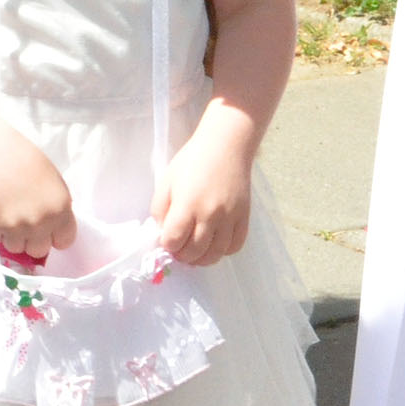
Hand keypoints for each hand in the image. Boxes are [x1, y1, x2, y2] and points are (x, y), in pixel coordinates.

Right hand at [0, 132, 76, 261]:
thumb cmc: (30, 165)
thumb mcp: (57, 187)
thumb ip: (58, 212)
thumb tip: (53, 234)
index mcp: (60, 211)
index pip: (64, 242)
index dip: (56, 236)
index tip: (50, 230)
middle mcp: (39, 223)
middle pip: (38, 251)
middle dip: (34, 240)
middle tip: (27, 224)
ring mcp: (15, 226)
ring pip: (16, 248)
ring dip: (14, 237)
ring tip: (11, 217)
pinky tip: (0, 211)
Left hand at [151, 112, 252, 265]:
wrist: (226, 146)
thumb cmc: (192, 161)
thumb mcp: (166, 181)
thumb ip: (160, 210)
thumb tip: (164, 233)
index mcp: (187, 204)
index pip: (173, 241)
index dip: (167, 245)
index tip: (167, 240)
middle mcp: (210, 215)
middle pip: (194, 252)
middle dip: (182, 255)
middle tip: (179, 249)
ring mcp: (230, 218)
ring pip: (215, 254)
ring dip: (201, 259)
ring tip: (195, 252)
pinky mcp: (244, 217)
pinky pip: (235, 246)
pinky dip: (223, 251)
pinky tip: (215, 244)